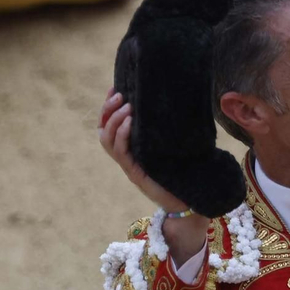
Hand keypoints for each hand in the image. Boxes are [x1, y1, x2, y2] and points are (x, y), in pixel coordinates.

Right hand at [98, 91, 189, 212]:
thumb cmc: (182, 172)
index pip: (109, 126)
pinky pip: (120, 152)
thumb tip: (171, 101)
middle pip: (103, 131)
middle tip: (119, 95)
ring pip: (107, 141)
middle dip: (107, 111)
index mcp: (130, 149)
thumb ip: (164, 129)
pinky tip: (130, 122)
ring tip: (126, 106)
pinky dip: (122, 135)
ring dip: (114, 121)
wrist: (187, 200)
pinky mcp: (134, 173)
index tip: (114, 89)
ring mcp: (128, 166)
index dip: (108, 108)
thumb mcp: (170, 145)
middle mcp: (125, 157)